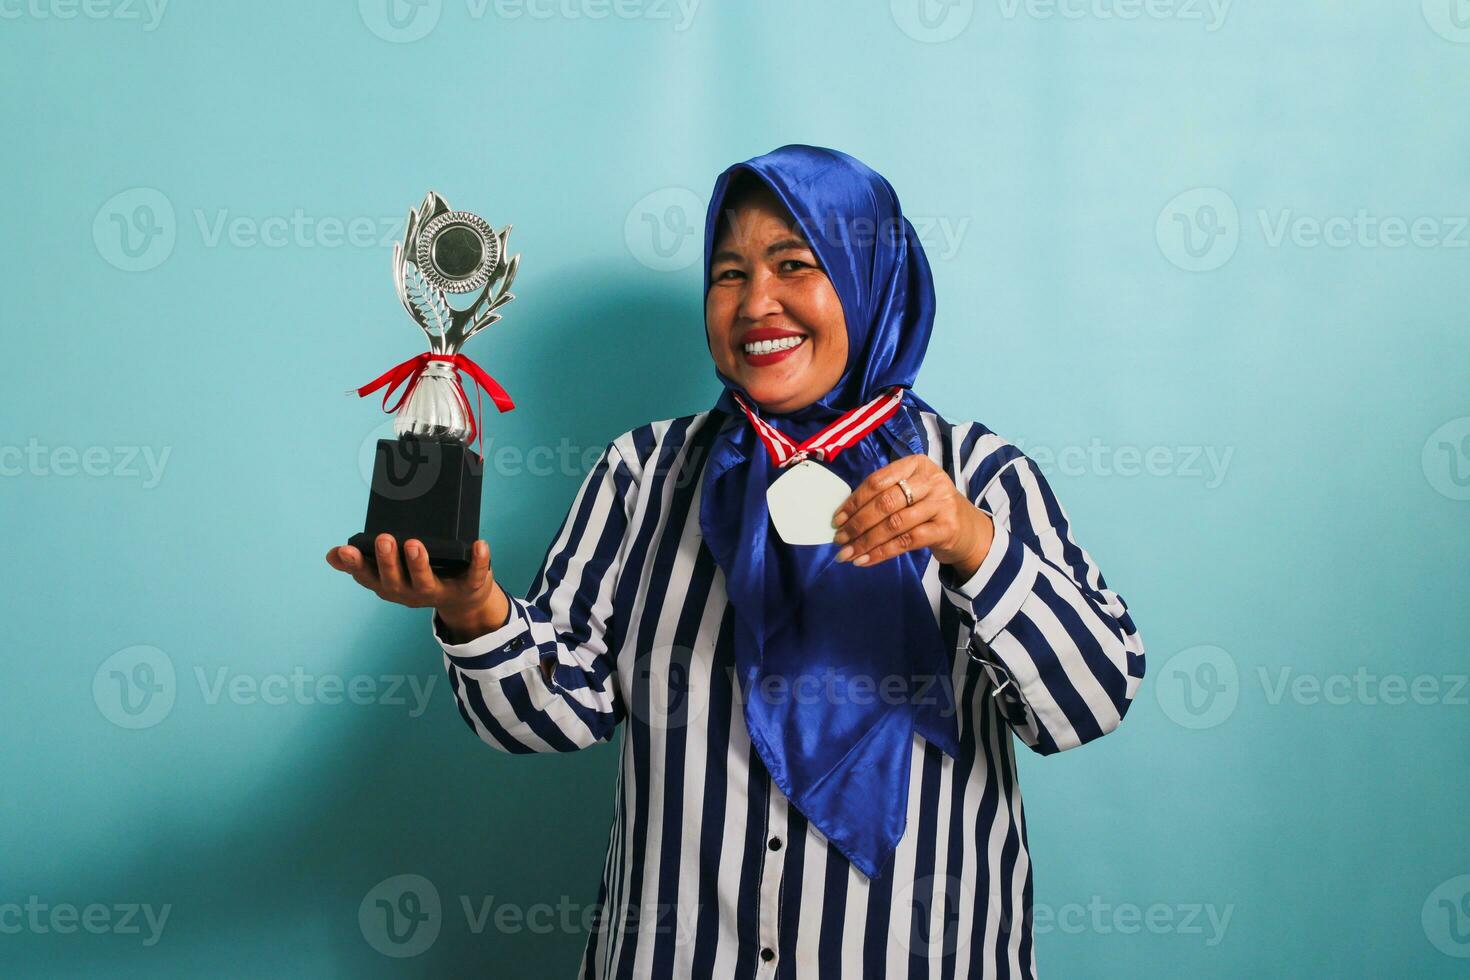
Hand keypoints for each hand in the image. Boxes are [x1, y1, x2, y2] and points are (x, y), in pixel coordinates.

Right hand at [324, 534, 508, 639]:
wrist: (464, 598)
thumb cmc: (422, 574)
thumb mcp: (390, 570)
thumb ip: (363, 562)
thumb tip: (332, 556)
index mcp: (390, 585)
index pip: (367, 577)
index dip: (355, 565)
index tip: (346, 550)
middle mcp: (410, 593)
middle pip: (394, 582)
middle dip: (388, 562)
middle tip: (384, 539)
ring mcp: (439, 593)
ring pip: (426, 583)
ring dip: (419, 564)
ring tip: (415, 544)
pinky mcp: (467, 588)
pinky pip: (472, 576)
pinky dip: (478, 561)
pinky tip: (479, 545)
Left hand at [830, 454, 992, 575]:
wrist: (968, 529)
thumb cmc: (929, 507)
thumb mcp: (911, 492)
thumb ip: (884, 495)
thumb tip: (843, 517)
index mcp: (916, 464)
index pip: (877, 481)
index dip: (854, 501)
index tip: (837, 519)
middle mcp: (931, 480)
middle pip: (885, 503)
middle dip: (857, 524)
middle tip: (839, 540)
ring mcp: (941, 503)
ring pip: (894, 524)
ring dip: (866, 542)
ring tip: (847, 554)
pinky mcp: (946, 528)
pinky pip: (907, 542)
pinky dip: (882, 553)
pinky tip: (865, 560)